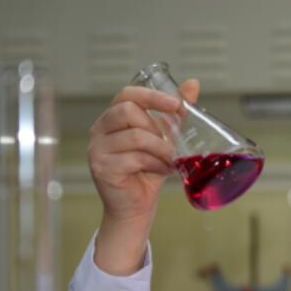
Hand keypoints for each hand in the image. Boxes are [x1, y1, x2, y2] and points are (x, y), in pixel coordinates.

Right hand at [89, 80, 200, 274]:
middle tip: (170, 144)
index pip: (126, 94)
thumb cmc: (148, 172)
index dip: (151, 96)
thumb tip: (192, 84)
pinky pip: (135, 158)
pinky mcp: (102, 168)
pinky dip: (155, 164)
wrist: (136, 206)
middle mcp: (99, 130)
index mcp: (112, 119)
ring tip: (170, 160)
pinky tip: (162, 170)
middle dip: (156, 127)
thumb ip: (174, 114)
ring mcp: (98, 149)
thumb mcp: (164, 139)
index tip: (176, 104)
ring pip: (135, 136)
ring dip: (161, 148)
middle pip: (127, 111)